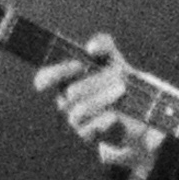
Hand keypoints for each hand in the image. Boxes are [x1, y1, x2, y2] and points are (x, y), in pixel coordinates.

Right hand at [36, 34, 156, 179]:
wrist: (135, 106)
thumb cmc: (115, 77)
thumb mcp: (111, 58)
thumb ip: (102, 43)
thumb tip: (91, 47)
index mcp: (64, 81)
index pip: (43, 78)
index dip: (56, 72)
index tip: (79, 64)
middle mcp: (65, 102)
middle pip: (70, 93)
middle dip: (95, 82)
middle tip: (118, 75)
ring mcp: (74, 120)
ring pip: (79, 111)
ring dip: (102, 98)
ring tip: (122, 89)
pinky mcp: (87, 136)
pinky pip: (89, 130)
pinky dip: (103, 121)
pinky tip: (115, 115)